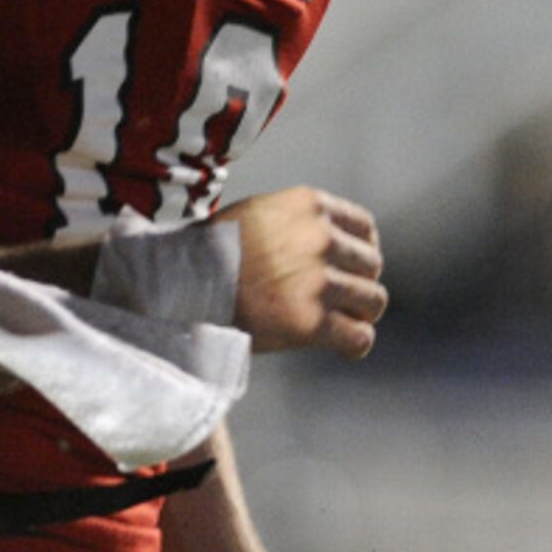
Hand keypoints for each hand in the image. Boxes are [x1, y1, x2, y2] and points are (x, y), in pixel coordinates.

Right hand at [214, 186, 385, 358]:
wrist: (179, 282)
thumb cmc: (211, 252)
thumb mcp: (258, 213)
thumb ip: (298, 222)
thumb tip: (331, 243)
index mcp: (308, 205)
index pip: (364, 227)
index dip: (361, 251)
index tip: (350, 268)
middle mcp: (319, 238)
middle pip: (371, 265)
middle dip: (358, 284)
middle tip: (339, 301)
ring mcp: (317, 280)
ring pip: (372, 300)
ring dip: (359, 314)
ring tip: (341, 324)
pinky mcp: (310, 321)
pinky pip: (358, 337)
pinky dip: (354, 345)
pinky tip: (343, 347)